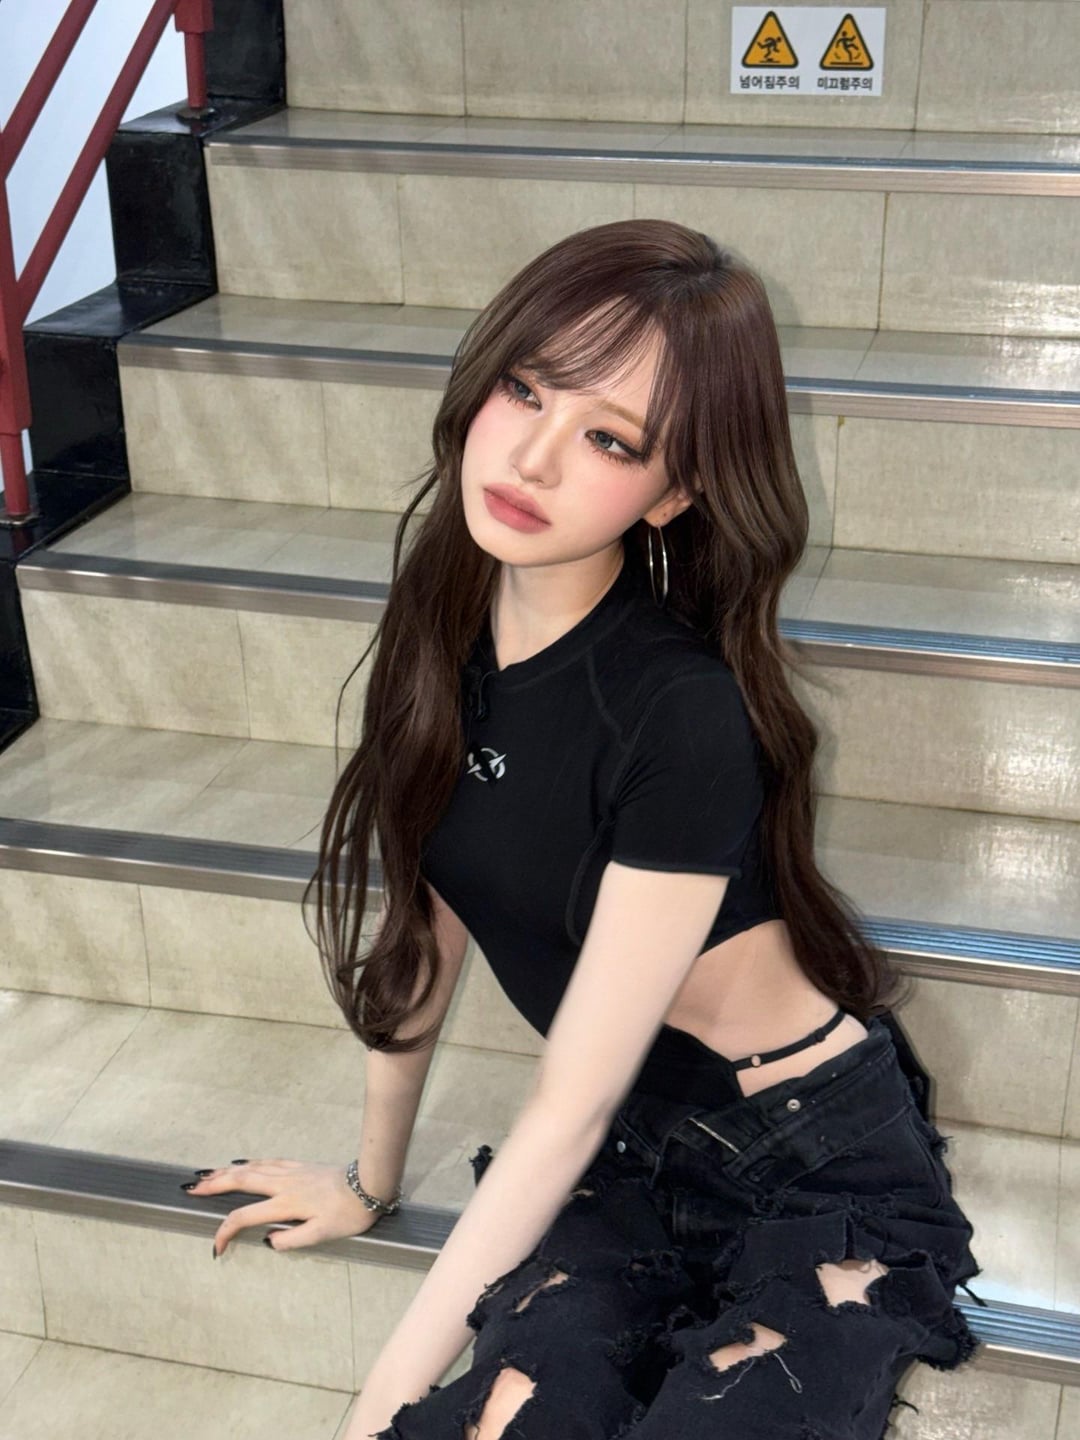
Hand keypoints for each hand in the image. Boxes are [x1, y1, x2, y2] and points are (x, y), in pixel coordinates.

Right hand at [182, 1159, 386, 1255]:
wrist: (370, 1184)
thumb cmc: (348, 1213)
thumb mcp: (322, 1235)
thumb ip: (292, 1240)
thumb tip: (268, 1240)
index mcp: (286, 1204)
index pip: (246, 1217)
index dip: (226, 1232)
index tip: (216, 1248)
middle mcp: (283, 1184)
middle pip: (241, 1182)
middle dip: (214, 1186)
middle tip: (191, 1189)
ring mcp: (291, 1172)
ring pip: (252, 1168)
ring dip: (226, 1172)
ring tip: (206, 1175)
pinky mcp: (300, 1166)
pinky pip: (267, 1162)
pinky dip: (249, 1163)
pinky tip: (242, 1162)